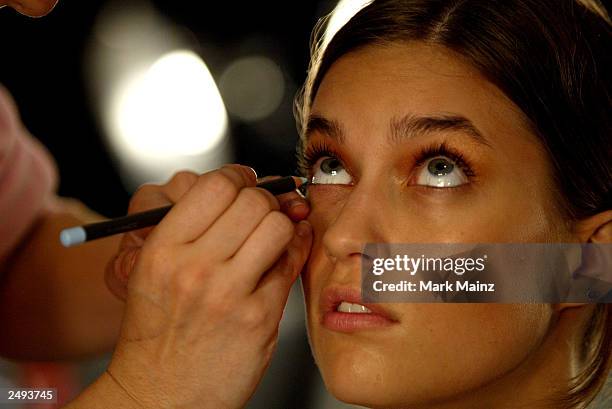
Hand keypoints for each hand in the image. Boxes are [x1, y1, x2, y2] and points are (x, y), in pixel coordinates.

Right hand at [104, 165, 311, 407]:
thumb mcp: (153, 270)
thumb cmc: (160, 330)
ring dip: (281, 224)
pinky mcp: (259, 317)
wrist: (162, 394)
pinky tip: (288, 250)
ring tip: (272, 236)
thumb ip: (190, 227)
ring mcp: (229, 294)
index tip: (244, 183)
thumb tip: (241, 186)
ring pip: (278, 225)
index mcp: (163, 249)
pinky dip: (297, 248)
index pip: (215, 185)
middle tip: (261, 211)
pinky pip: (292, 261)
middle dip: (263, 199)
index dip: (238, 176)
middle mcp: (194, 268)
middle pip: (252, 200)